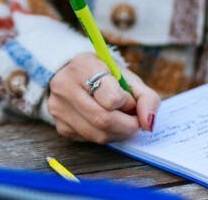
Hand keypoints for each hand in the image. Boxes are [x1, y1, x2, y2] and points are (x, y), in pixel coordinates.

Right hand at [46, 52, 160, 142]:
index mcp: (82, 67)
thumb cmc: (103, 74)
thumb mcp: (125, 76)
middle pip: (104, 120)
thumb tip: (148, 124)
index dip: (127, 103)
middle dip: (127, 126)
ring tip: (121, 121)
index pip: (111, 98)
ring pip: (98, 135)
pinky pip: (90, 140)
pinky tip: (105, 123)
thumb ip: (145, 97)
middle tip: (134, 120)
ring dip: (118, 133)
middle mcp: (65, 87)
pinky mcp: (60, 126)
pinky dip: (105, 136)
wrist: (71, 74)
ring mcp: (59, 108)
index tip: (130, 100)